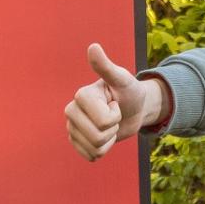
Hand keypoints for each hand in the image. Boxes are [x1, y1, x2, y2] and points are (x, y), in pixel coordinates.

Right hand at [65, 43, 162, 161]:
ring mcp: (72, 128)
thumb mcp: (123, 79)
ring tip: (109, 125)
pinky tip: (104, 136)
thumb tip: (93, 47)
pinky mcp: (76, 142)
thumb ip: (106, 67)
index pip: (102, 121)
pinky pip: (90, 156)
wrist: (134, 109)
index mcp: (81, 96)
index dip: (115, 116)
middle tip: (114, 115)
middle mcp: (71, 111)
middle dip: (112, 129)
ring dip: (108, 140)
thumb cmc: (130, 91)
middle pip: (96, 137)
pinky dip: (103, 150)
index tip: (115, 103)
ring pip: (94, 149)